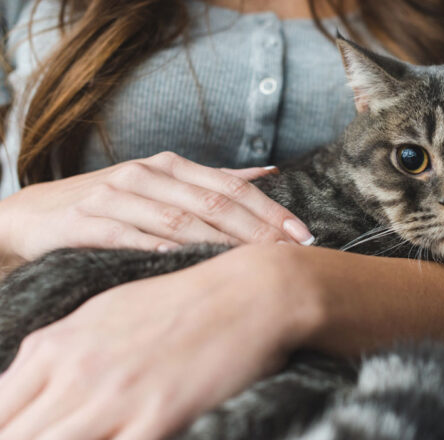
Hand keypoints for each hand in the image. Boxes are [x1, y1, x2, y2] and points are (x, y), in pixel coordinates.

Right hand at [0, 152, 313, 262]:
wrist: (36, 213)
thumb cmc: (113, 202)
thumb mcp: (164, 184)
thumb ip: (215, 180)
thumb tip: (269, 172)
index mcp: (172, 166)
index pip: (232, 188)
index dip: (272, 212)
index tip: (303, 236)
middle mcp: (147, 174)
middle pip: (214, 204)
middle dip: (258, 232)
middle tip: (291, 255)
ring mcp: (116, 195)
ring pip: (179, 221)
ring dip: (221, 244)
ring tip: (255, 264)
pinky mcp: (86, 221)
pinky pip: (128, 237)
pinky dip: (158, 249)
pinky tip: (184, 262)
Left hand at [0, 244, 323, 439]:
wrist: (248, 292)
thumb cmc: (181, 301)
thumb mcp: (104, 315)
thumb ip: (59, 355)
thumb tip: (28, 388)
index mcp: (54, 346)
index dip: (6, 429)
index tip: (25, 432)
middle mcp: (73, 373)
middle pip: (12, 436)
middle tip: (52, 438)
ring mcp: (114, 397)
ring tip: (90, 439)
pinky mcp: (156, 417)